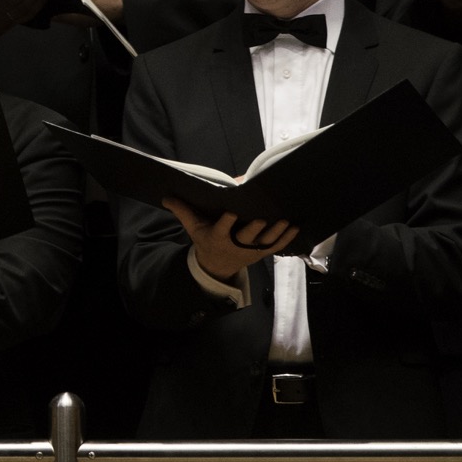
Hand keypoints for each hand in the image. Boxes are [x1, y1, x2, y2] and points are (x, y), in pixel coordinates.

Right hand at [167, 197, 297, 282]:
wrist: (217, 265)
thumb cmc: (205, 241)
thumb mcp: (193, 228)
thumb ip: (182, 211)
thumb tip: (166, 196)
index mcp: (217, 237)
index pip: (221, 229)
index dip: (226, 222)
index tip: (231, 213)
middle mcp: (235, 245)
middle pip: (246, 238)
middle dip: (254, 230)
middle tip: (262, 219)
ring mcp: (250, 250)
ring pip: (265, 242)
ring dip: (276, 233)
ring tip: (285, 221)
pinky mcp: (261, 253)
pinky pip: (276, 247)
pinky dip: (287, 238)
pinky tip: (295, 227)